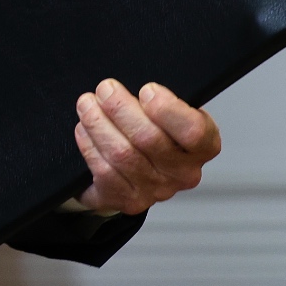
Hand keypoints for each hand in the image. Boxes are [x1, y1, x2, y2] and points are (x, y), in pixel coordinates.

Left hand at [73, 79, 221, 214]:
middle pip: (149, 139)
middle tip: (105, 88)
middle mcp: (184, 172)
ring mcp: (156, 190)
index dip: (168, 110)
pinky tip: (83, 130)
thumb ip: (161, 101)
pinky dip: (89, 145)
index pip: (194, 131)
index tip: (147, 89)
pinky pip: (104, 171)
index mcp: (202, 146)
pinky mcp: (128, 200)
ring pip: (122, 154)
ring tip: (87, 104)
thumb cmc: (155, 131)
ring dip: (98, 123)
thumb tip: (140, 85)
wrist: (136, 172)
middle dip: (120, 108)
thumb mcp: (168, 113)